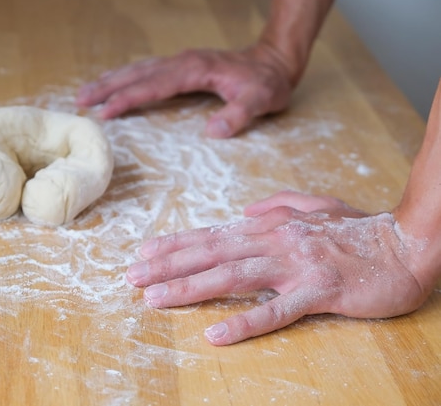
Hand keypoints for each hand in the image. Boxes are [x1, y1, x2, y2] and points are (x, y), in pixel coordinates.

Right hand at [76, 45, 292, 137]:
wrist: (275, 60)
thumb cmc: (267, 83)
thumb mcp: (261, 100)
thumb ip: (238, 115)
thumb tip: (212, 132)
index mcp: (195, 69)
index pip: (154, 85)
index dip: (128, 98)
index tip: (105, 112)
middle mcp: (183, 61)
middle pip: (137, 73)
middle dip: (107, 86)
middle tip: (80, 99)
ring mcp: (181, 61)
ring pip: (139, 69)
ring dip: (112, 79)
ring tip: (87, 92)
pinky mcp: (182, 65)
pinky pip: (147, 70)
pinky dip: (127, 76)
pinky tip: (116, 82)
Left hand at [126, 191, 430, 344]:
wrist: (408, 242)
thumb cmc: (361, 229)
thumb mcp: (317, 206)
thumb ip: (279, 204)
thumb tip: (245, 211)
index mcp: (272, 225)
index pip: (213, 235)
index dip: (176, 244)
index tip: (144, 254)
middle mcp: (275, 241)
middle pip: (212, 254)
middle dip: (168, 266)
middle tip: (131, 278)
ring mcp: (296, 265)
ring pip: (232, 277)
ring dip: (190, 288)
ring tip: (154, 299)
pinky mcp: (319, 291)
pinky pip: (276, 311)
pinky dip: (244, 322)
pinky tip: (216, 335)